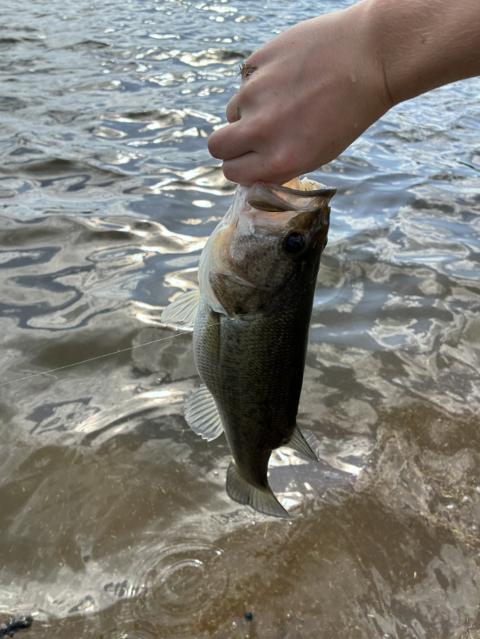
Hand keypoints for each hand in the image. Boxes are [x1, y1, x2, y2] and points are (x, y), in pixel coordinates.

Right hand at [208, 3, 390, 184]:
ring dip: (248, 110)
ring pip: (233, 110)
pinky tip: (288, 76)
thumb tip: (251, 166)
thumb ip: (279, 163)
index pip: (231, 173)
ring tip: (283, 99)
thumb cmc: (348, 112)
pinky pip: (245, 81)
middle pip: (217, 146)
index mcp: (279, 161)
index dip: (240, 166)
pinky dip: (259, 82)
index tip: (249, 159)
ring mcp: (256, 94)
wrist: (369, 58)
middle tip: (249, 135)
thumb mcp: (317, 154)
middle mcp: (262, 130)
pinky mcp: (256, 63)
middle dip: (229, 144)